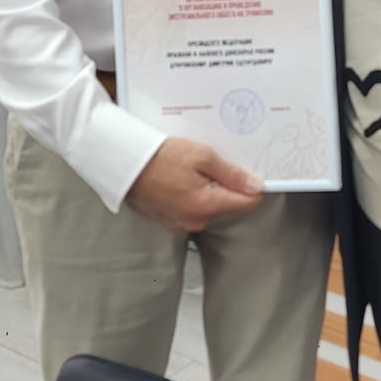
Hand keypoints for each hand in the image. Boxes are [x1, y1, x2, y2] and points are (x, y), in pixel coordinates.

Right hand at [126, 136, 262, 231]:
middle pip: (227, 205)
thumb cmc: (159, 158)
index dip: (253, 187)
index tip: (251, 174)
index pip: (246, 204)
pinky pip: (191, 208)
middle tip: (210, 164)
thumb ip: (231, 173)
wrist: (125, 164)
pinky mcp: (169, 221)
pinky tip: (179, 179)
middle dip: (224, 185)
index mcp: (206, 205)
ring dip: (206, 190)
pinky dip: (190, 195)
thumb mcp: (201, 156)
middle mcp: (195, 220)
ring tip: (190, 170)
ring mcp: (181, 223)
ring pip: (208, 207)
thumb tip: (254, 185)